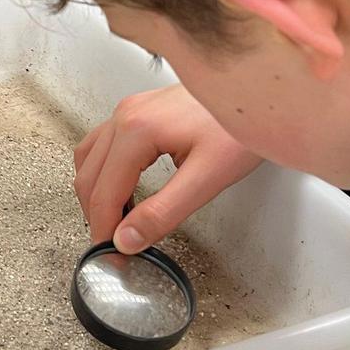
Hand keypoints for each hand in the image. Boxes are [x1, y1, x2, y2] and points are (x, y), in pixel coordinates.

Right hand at [73, 85, 261, 252]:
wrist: (259, 94)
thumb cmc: (238, 129)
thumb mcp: (207, 178)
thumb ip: (163, 212)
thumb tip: (128, 238)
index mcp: (137, 129)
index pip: (104, 192)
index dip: (104, 229)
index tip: (113, 255)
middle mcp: (126, 115)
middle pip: (89, 176)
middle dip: (96, 215)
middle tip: (114, 245)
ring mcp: (130, 109)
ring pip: (90, 159)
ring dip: (97, 193)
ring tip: (116, 222)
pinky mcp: (139, 110)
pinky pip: (103, 144)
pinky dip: (104, 172)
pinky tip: (123, 188)